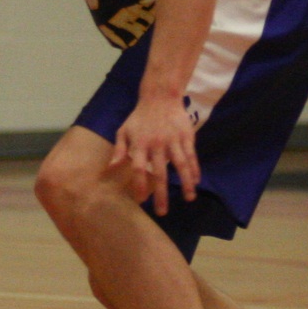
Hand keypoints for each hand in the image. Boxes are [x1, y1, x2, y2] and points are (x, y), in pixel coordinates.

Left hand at [107, 94, 199, 215]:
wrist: (160, 96)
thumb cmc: (139, 117)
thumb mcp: (124, 130)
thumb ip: (119, 150)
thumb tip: (111, 167)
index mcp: (140, 144)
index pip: (139, 168)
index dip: (139, 185)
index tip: (141, 200)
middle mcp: (157, 144)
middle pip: (159, 172)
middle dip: (161, 194)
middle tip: (162, 212)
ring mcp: (173, 140)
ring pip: (181, 165)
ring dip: (186, 183)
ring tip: (189, 198)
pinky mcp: (186, 136)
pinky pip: (192, 156)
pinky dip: (195, 169)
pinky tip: (196, 181)